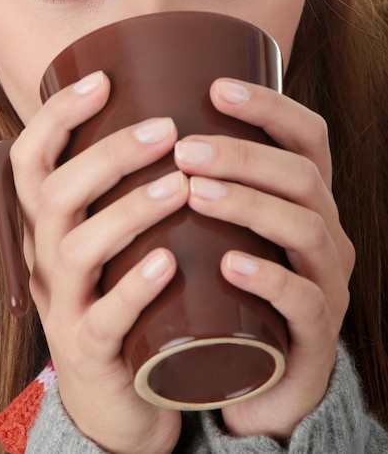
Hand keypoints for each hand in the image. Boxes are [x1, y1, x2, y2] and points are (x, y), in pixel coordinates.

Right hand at [10, 72, 185, 453]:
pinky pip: (104, 318)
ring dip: (126, 212)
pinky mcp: (90, 350)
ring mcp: (64, 306)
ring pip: (75, 250)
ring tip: (178, 187)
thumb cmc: (128, 290)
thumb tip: (178, 115)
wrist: (126, 384)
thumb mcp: (120, 235)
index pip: (32, 159)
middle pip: (56, 194)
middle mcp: (46, 258)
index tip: (104, 82)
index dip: (58, 117)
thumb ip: (133, 189)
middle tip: (167, 132)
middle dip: (109, 156)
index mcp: (51, 224)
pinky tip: (170, 262)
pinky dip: (134, 287)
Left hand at [174, 78, 354, 441]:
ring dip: (250, 204)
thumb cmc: (228, 288)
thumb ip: (198, 185)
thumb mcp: (220, 228)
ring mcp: (326, 283)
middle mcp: (325, 233)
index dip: (270, 107)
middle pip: (302, 177)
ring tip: (194, 194)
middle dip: (243, 155)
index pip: (306, 138)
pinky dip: (269, 278)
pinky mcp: (315, 335)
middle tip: (183, 151)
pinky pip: (305, 301)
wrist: (254, 374)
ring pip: (306, 230)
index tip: (216, 89)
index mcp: (304, 201)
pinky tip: (230, 265)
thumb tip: (137, 129)